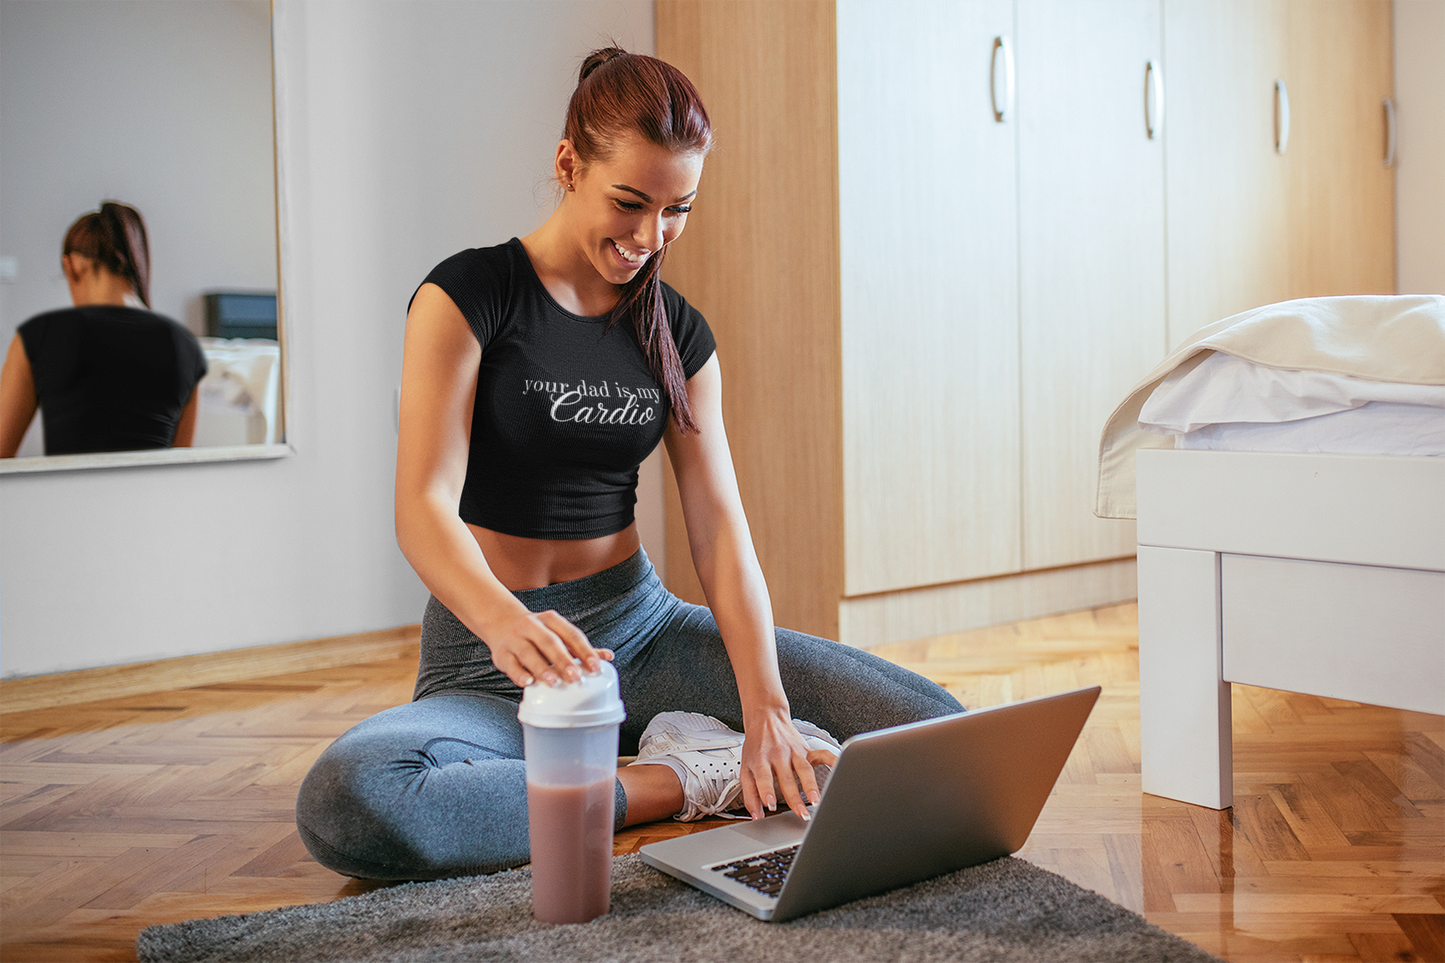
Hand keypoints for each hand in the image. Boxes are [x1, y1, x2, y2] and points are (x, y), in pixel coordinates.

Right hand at [481, 606, 611, 687]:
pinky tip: (528, 682)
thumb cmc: (538, 633)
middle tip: (576, 678)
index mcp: (551, 620)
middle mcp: (531, 626)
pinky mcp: (501, 654)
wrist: (501, 622)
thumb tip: (608, 657)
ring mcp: (515, 639)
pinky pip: (510, 664)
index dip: (584, 651)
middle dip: (563, 660)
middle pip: (549, 642)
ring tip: (554, 682)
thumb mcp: (558, 634)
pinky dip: (519, 674)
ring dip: (542, 668)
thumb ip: (580, 647)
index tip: (596, 667)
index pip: (571, 634)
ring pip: (528, 653)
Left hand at [738, 711, 836, 820]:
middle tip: (801, 814)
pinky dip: (833, 761)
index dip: (766, 791)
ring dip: (811, 786)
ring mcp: (794, 752)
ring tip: (817, 801)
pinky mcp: (807, 749)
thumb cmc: (756, 746)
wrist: (766, 719)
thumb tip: (756, 815)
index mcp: (761, 759)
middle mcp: (778, 755)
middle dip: (794, 798)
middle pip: (787, 778)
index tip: (771, 805)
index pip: (764, 777)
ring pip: (805, 770)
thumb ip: (750, 794)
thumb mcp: (745, 768)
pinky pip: (822, 754)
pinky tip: (840, 770)